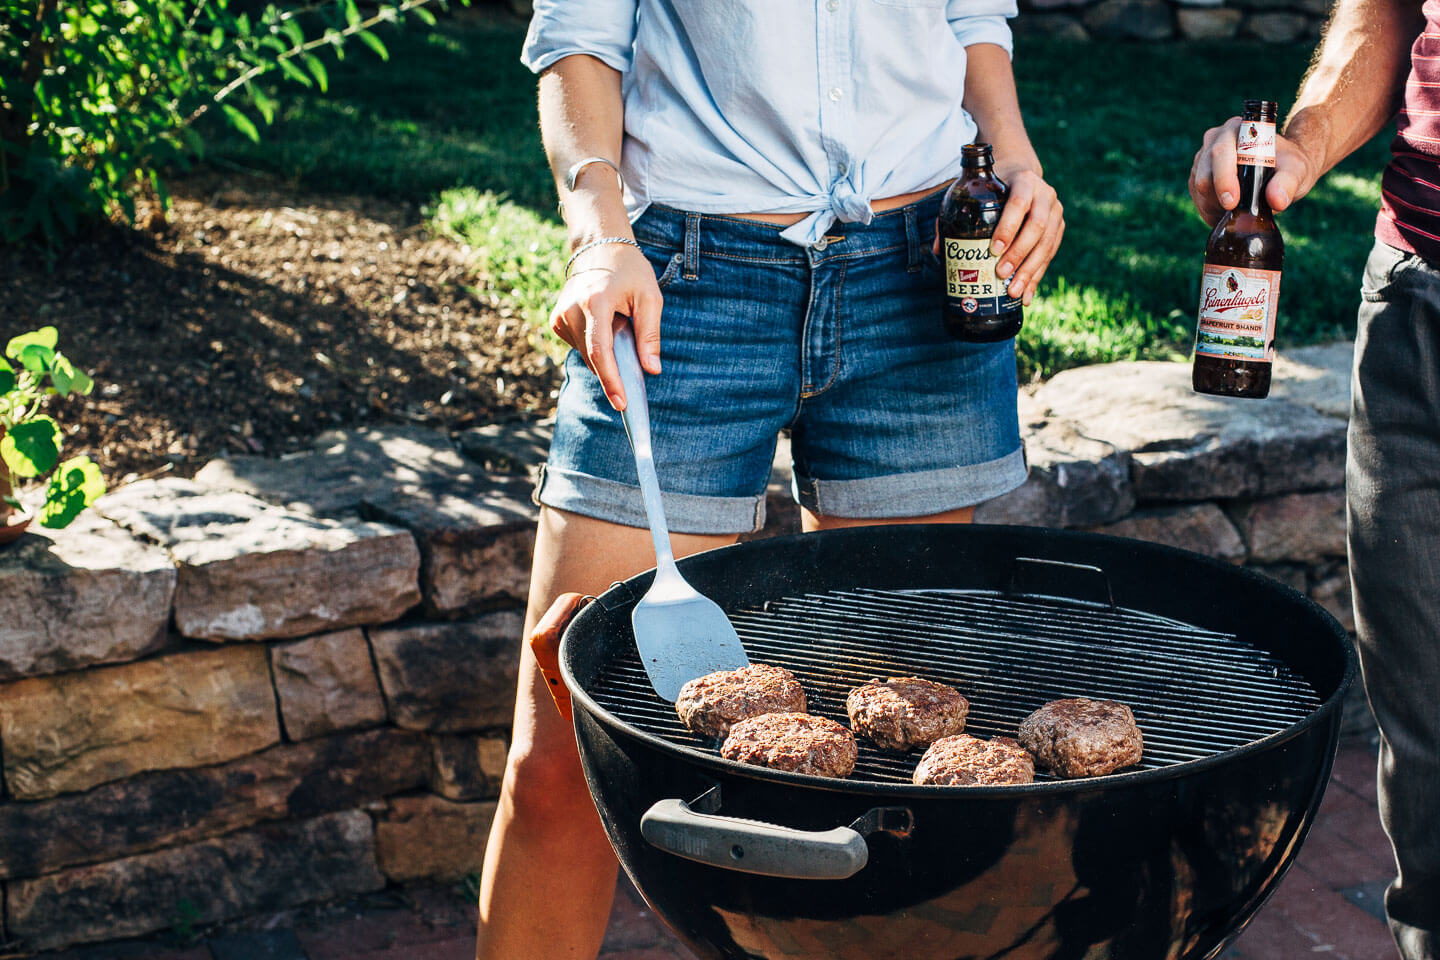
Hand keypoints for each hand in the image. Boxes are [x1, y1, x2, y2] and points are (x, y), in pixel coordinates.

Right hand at [549, 241, 661, 410]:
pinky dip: (594, 347)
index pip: (601, 352)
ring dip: (605, 355)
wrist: (599, 248)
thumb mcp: (649, 298)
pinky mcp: (556, 320)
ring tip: (617, 325)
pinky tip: (603, 325)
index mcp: (595, 302)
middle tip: (630, 374)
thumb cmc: (630, 272)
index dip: (611, 381)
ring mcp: (560, 315)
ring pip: (586, 355)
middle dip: (612, 373)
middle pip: (592, 358)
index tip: (621, 403)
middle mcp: (571, 309)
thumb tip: (651, 370)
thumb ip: (649, 335)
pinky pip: (579, 347)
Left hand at [932, 166, 1063, 306]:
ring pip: (1047, 244)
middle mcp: (1045, 194)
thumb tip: (940, 249)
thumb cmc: (993, 187)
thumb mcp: (977, 190)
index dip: (1008, 227)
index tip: (994, 249)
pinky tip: (1026, 295)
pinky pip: (1051, 255)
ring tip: (1013, 291)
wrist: (1022, 176)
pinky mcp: (1060, 228)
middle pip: (1037, 226)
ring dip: (1030, 271)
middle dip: (1019, 253)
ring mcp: (1056, 211)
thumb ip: (957, 215)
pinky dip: (1037, 276)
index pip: (1019, 203)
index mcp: (1024, 180)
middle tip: (1001, 274)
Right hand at [1189, 116, 1318, 226]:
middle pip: (1204, 171)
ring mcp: (1204, 157)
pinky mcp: (1199, 175)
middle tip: (1233, 213)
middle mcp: (1216, 140)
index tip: (1232, 202)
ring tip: (1235, 212)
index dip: (1223, 178)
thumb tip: (1276, 200)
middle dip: (1216, 197)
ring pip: (1198, 186)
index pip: (1221, 152)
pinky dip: (1209, 209)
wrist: (1283, 169)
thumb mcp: (1296, 171)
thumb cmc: (1289, 165)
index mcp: (1238, 130)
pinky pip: (1197, 196)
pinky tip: (1226, 212)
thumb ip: (1288, 182)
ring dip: (1213, 205)